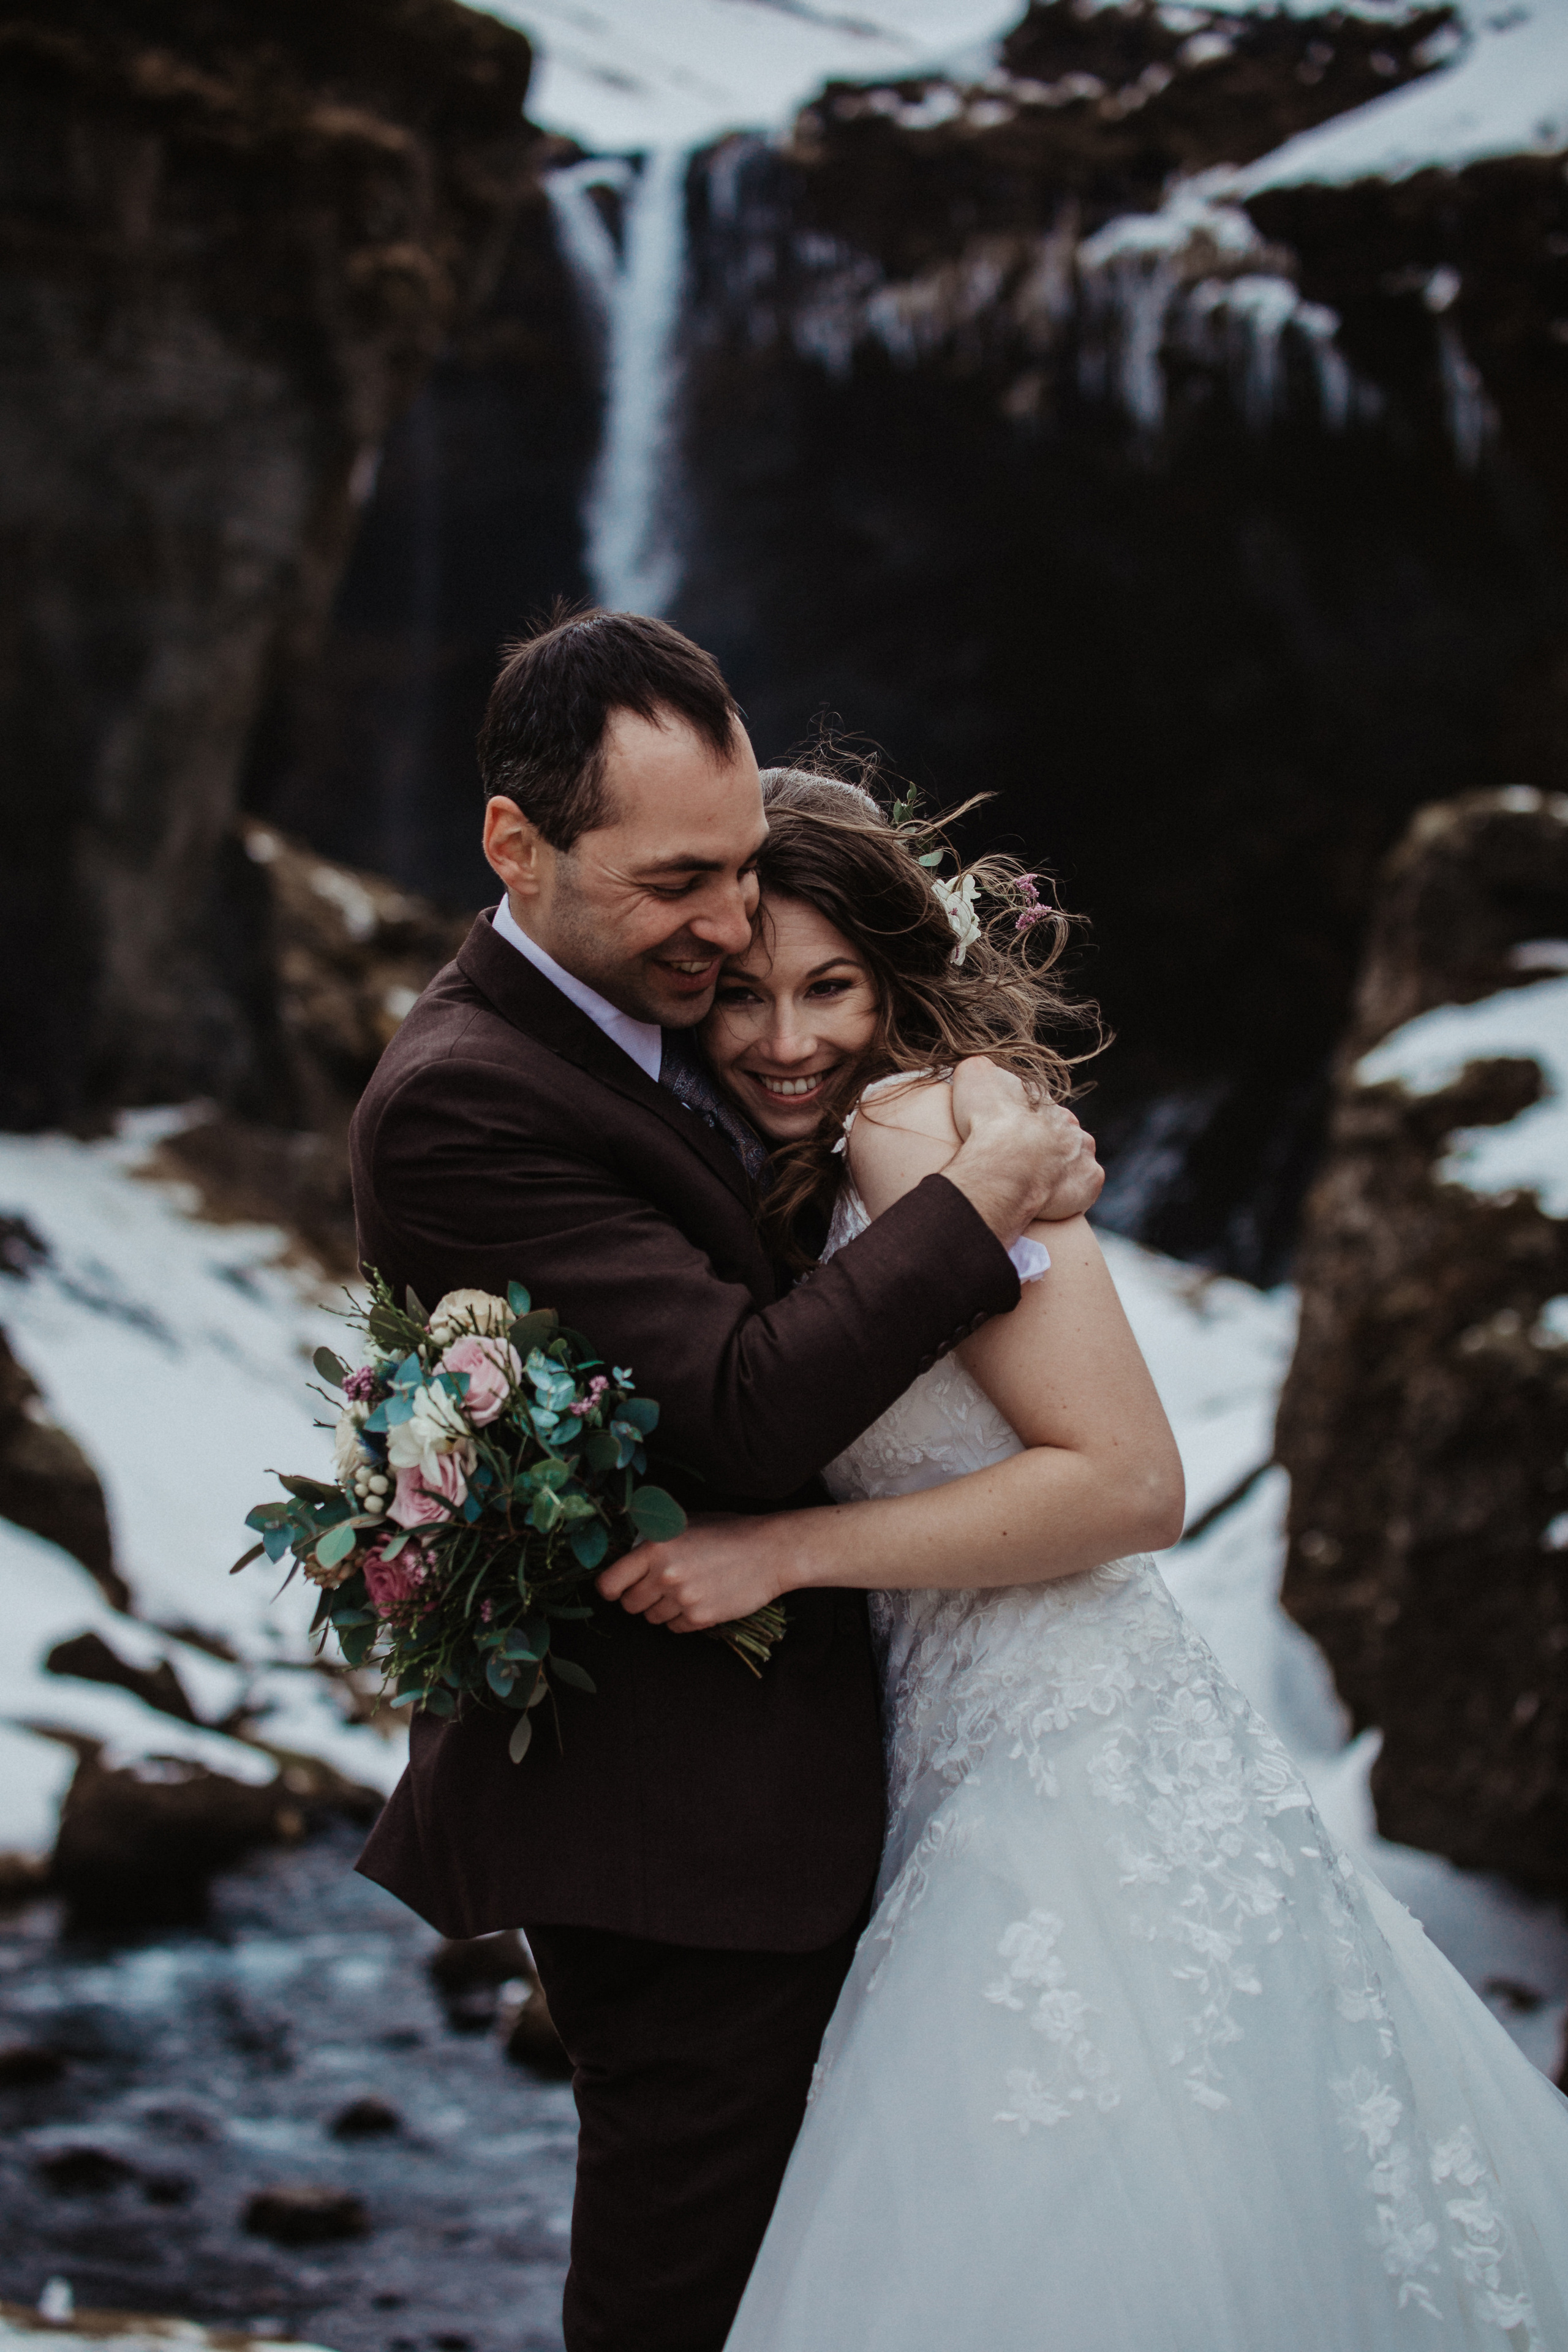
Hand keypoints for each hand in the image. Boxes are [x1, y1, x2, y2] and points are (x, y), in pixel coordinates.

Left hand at [596, 1513, 800, 1632]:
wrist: (770, 1551)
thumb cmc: (728, 1531)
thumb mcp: (685, 1523)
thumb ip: (654, 1539)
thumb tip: (628, 1554)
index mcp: (655, 1547)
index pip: (610, 1583)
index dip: (610, 1589)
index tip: (616, 1589)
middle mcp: (665, 1575)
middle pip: (629, 1605)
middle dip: (638, 1598)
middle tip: (656, 1588)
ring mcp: (683, 1599)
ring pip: (652, 1618)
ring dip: (662, 1609)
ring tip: (685, 1590)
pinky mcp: (701, 1618)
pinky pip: (675, 1628)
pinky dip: (682, 1619)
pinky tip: (699, 1600)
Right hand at [948, 1057, 1102, 1232]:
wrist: (1004, 1165)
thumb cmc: (987, 1123)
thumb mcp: (974, 1076)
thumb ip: (979, 1068)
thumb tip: (978, 1067)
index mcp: (1044, 1102)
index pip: (1038, 1110)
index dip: (1023, 1124)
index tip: (1008, 1136)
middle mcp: (1070, 1124)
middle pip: (1060, 1134)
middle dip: (1044, 1146)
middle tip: (1020, 1162)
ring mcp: (1083, 1153)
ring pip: (1075, 1159)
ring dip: (1059, 1168)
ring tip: (1033, 1183)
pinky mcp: (1089, 1181)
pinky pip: (1084, 1187)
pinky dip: (1070, 1193)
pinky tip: (1048, 1199)